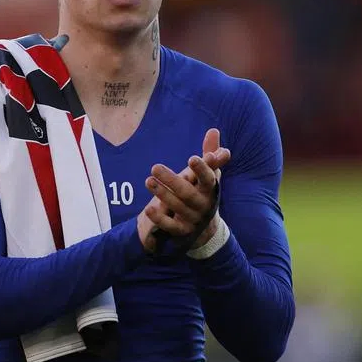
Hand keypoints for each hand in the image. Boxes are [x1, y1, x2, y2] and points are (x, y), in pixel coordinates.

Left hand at [137, 128, 230, 255]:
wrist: (205, 229)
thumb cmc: (203, 193)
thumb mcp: (208, 175)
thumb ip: (210, 153)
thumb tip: (213, 130)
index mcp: (211, 190)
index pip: (208, 179)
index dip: (202, 169)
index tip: (192, 158)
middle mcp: (204, 205)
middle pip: (188, 193)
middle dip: (172, 180)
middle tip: (155, 167)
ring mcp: (193, 219)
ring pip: (177, 206)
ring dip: (162, 194)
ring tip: (148, 181)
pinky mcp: (182, 231)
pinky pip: (170, 226)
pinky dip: (160, 218)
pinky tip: (149, 209)